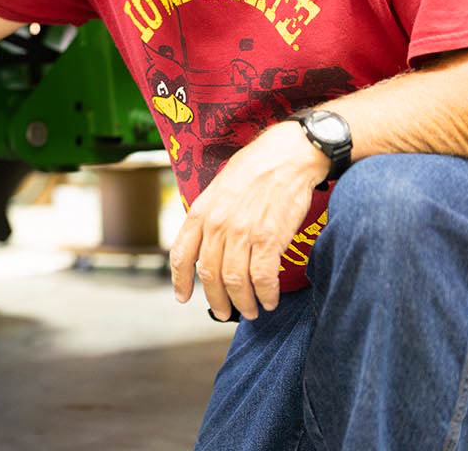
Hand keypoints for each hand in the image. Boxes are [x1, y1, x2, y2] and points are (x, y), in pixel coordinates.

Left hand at [169, 120, 330, 320]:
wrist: (287, 155)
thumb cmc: (254, 169)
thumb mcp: (218, 187)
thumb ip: (209, 216)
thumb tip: (206, 244)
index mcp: (201, 211)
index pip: (182, 254)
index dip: (180, 281)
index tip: (183, 297)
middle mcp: (218, 225)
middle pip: (209, 275)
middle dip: (217, 300)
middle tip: (224, 313)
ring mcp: (242, 233)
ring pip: (235, 281)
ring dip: (243, 303)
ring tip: (252, 311)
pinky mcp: (269, 238)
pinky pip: (263, 277)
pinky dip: (265, 294)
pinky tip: (270, 300)